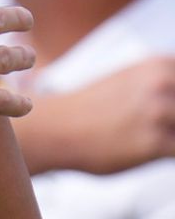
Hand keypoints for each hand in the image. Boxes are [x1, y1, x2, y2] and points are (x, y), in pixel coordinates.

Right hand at [22, 56, 174, 173]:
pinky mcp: (153, 143)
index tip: (173, 117)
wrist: (55, 129)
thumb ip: (166, 87)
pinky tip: (159, 154)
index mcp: (160, 65)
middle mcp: (161, 83)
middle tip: (167, 128)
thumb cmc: (94, 110)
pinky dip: (173, 154)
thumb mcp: (134, 82)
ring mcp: (157, 112)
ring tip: (160, 140)